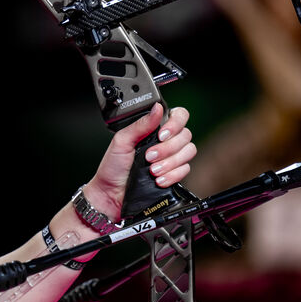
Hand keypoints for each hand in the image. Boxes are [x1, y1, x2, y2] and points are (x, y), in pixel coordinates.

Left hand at [83, 104, 195, 219]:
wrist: (111, 193)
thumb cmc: (113, 167)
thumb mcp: (122, 141)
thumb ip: (140, 124)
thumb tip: (157, 108)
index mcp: (154, 129)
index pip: (179, 116)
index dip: (175, 124)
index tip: (161, 135)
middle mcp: (165, 141)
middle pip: (186, 135)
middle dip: (167, 148)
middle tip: (149, 156)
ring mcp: (171, 157)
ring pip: (188, 152)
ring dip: (170, 162)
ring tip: (152, 170)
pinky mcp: (174, 173)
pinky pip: (186, 170)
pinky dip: (172, 175)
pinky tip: (158, 179)